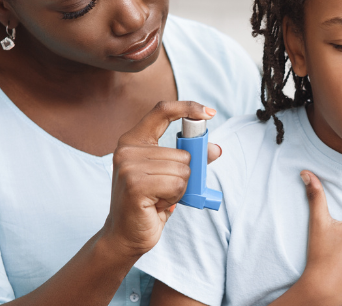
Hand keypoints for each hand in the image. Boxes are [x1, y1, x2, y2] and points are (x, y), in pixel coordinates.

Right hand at [100, 101, 221, 260]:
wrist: (126, 235)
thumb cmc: (148, 204)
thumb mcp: (169, 176)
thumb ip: (190, 160)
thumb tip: (215, 149)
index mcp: (133, 141)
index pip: (162, 110)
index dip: (187, 107)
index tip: (209, 112)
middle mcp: (127, 150)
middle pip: (183, 153)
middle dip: (183, 175)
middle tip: (163, 190)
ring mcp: (129, 166)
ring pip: (182, 170)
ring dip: (178, 189)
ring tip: (158, 197)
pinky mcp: (135, 185)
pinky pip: (177, 185)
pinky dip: (175, 198)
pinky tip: (157, 204)